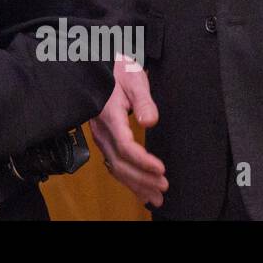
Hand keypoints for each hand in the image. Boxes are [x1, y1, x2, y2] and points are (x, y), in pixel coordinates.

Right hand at [89, 54, 167, 208]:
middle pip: (120, 162)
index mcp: (109, 114)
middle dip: (142, 179)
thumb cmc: (118, 70)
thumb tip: (150, 121)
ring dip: (136, 184)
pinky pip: (114, 164)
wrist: (98, 66)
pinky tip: (140, 190)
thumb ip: (143, 101)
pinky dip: (128, 180)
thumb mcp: (133, 78)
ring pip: (115, 167)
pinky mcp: (104, 139)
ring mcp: (101, 136)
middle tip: (163, 186)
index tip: (161, 169)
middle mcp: (101, 129)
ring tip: (155, 197)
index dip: (143, 161)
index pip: (125, 145)